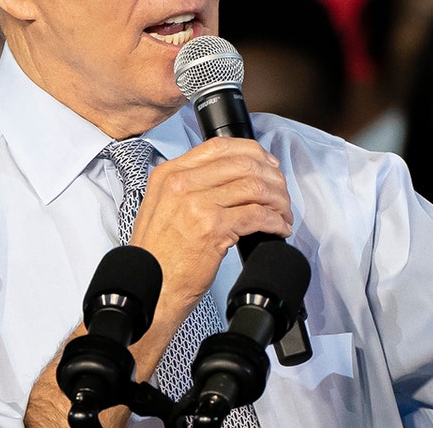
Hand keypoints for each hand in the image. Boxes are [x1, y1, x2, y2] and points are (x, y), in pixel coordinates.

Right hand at [130, 137, 291, 321]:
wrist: (149, 286)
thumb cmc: (158, 253)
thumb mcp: (162, 206)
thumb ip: (188, 185)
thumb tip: (229, 175)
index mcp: (169, 174)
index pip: (219, 146)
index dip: (252, 152)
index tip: (267, 165)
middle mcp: (181, 183)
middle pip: (243, 163)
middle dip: (272, 177)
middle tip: (281, 193)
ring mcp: (197, 204)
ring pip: (255, 187)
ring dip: (278, 201)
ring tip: (283, 214)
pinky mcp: (213, 228)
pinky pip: (257, 215)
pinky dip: (275, 221)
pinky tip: (279, 229)